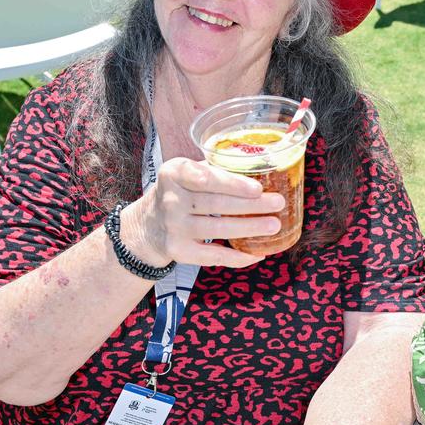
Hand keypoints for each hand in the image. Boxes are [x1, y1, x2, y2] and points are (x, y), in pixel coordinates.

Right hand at [119, 157, 282, 268]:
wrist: (146, 227)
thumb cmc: (178, 192)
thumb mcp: (184, 172)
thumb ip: (212, 169)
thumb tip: (260, 167)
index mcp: (174, 174)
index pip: (204, 177)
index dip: (231, 183)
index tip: (256, 188)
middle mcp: (171, 200)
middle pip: (217, 204)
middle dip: (251, 205)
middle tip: (278, 203)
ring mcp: (174, 228)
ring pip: (219, 229)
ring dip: (250, 228)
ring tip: (274, 225)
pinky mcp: (179, 251)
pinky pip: (213, 255)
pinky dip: (237, 257)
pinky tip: (257, 254)